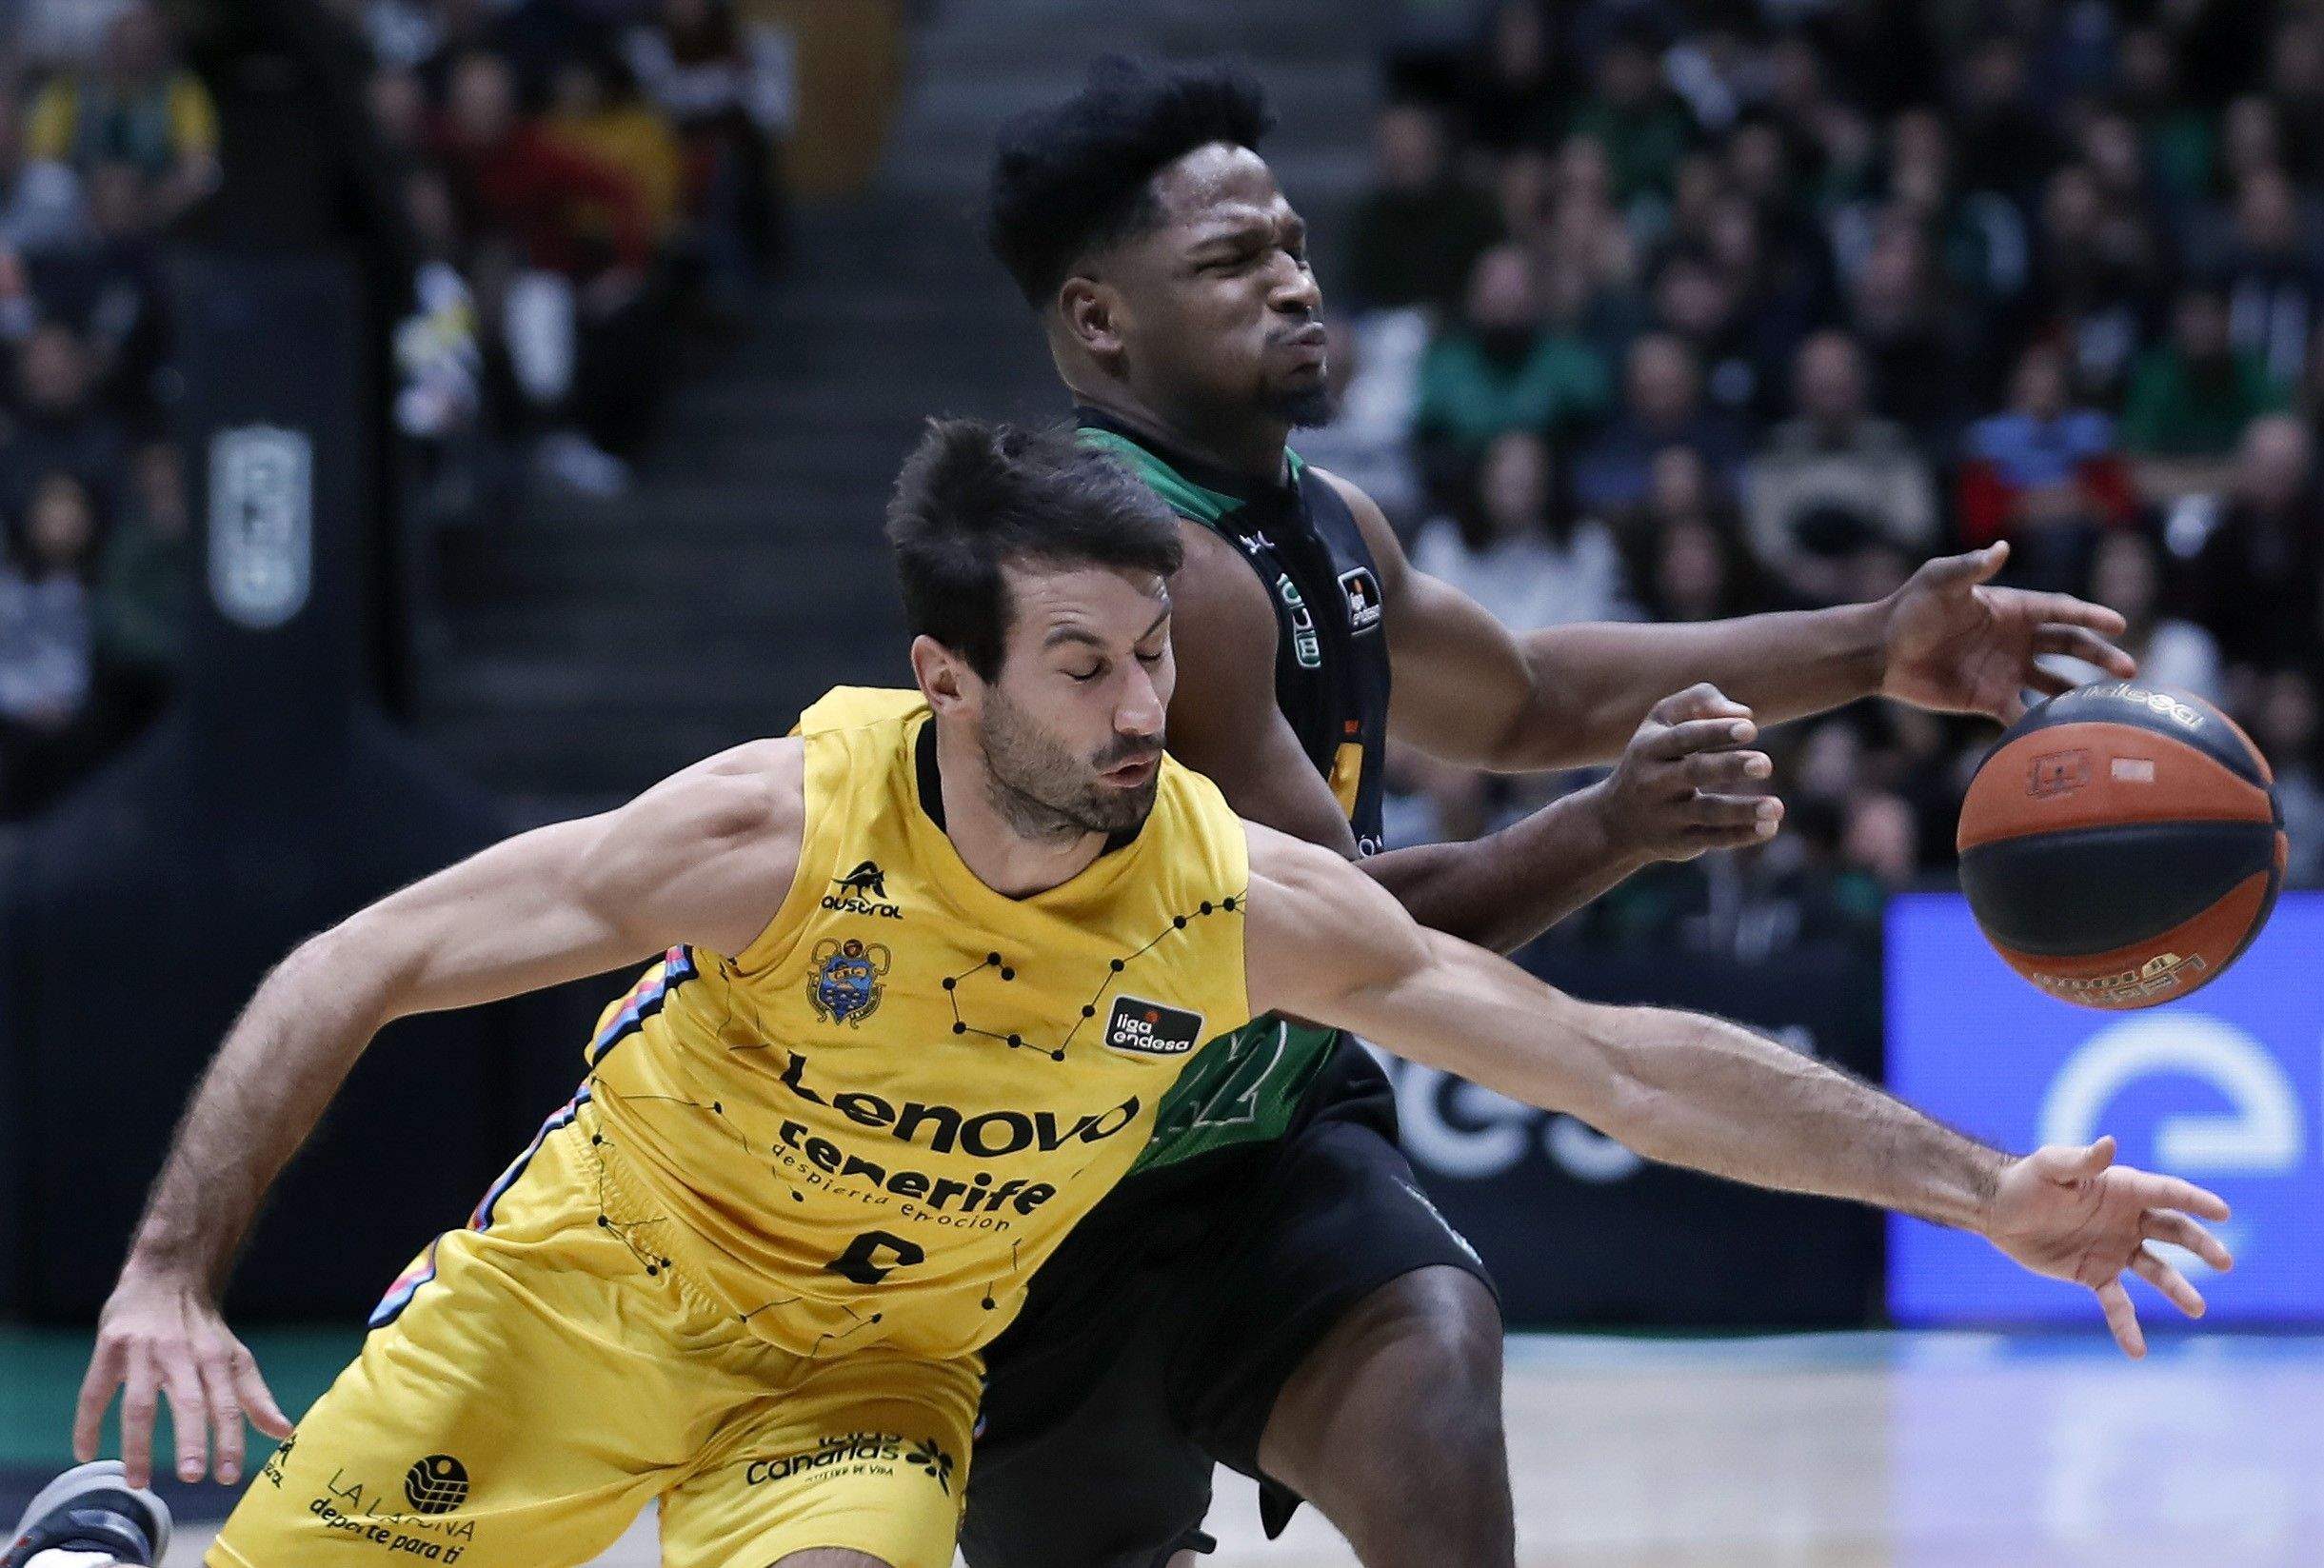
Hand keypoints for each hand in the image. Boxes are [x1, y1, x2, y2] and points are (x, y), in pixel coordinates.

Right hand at [75, 1265, 292, 1488]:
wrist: (168, 1273)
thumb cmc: (202, 1328)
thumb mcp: (234, 1357)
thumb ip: (255, 1397)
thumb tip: (283, 1433)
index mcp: (217, 1359)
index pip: (228, 1404)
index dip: (230, 1440)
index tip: (230, 1476)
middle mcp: (184, 1354)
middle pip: (189, 1402)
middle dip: (192, 1439)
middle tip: (193, 1477)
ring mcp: (145, 1350)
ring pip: (139, 1403)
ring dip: (138, 1445)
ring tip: (138, 1482)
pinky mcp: (111, 1346)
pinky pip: (95, 1391)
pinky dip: (88, 1424)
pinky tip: (86, 1453)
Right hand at [1589, 683, 1782, 863]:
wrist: (1615, 821)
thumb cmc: (1652, 759)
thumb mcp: (1660, 722)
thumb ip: (1698, 702)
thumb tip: (1745, 713)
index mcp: (1650, 748)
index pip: (1684, 737)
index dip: (1716, 731)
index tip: (1750, 728)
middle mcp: (1654, 782)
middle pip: (1694, 772)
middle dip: (1730, 767)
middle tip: (1765, 764)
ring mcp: (1666, 815)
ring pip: (1706, 812)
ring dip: (1742, 810)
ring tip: (1775, 807)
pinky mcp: (1679, 842)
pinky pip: (1713, 839)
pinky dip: (1742, 834)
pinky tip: (1769, 827)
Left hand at [1880, 541, 2136, 722]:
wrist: (1881, 650)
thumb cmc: (1910, 608)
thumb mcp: (1939, 582)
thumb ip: (1970, 568)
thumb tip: (2001, 548)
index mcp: (2012, 609)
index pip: (2061, 611)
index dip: (2090, 616)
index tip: (2119, 624)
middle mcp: (2016, 640)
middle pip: (2069, 647)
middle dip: (2100, 657)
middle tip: (2130, 671)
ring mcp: (2005, 671)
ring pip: (2054, 683)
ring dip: (2079, 693)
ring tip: (2108, 706)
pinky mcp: (1988, 699)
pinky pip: (2022, 714)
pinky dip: (2041, 726)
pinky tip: (2063, 737)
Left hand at [1982, 1136, 2233, 1357]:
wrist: (1998, 1211)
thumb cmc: (2026, 1180)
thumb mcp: (2051, 1167)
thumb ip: (2082, 1161)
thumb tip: (2110, 1144)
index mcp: (2123, 1189)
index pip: (2168, 1194)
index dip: (2196, 1201)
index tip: (2223, 1212)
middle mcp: (2128, 1220)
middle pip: (2174, 1232)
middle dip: (2200, 1246)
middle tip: (2224, 1261)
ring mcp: (2115, 1249)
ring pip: (2156, 1271)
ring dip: (2177, 1289)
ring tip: (2197, 1309)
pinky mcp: (2096, 1275)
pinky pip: (2117, 1303)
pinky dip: (2127, 1325)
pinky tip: (2138, 1350)